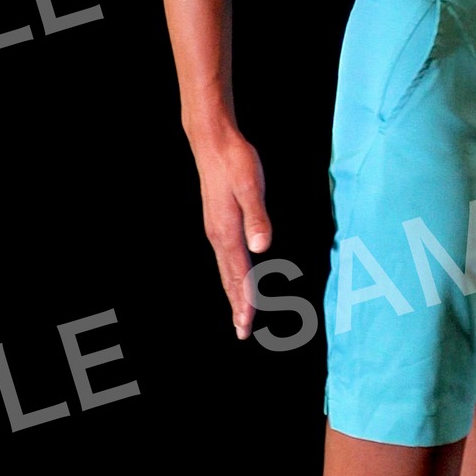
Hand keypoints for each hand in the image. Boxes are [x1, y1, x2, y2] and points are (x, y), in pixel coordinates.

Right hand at [194, 130, 272, 339]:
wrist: (213, 142)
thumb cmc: (235, 162)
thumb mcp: (251, 186)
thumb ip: (257, 218)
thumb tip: (262, 247)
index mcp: (227, 232)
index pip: (238, 274)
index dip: (244, 300)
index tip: (247, 324)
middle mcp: (218, 236)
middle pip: (229, 278)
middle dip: (237, 306)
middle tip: (242, 333)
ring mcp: (216, 229)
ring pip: (226, 270)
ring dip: (234, 294)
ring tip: (239, 315)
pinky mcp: (218, 222)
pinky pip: (226, 258)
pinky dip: (232, 275)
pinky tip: (235, 279)